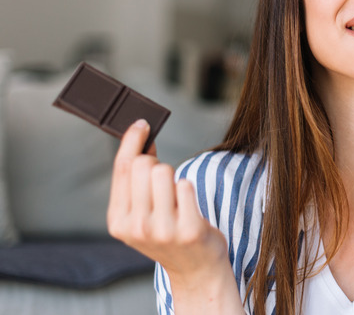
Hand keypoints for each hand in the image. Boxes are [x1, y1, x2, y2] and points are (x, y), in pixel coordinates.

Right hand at [107, 119, 241, 313]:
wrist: (196, 269)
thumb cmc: (169, 234)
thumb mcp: (143, 213)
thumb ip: (136, 182)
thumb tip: (141, 138)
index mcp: (118, 222)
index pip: (122, 169)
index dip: (132, 140)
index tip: (142, 123)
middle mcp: (136, 227)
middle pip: (143, 165)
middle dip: (156, 163)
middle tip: (164, 180)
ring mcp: (162, 230)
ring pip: (164, 171)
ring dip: (174, 177)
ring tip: (177, 199)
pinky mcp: (189, 229)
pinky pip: (186, 185)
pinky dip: (189, 189)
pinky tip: (189, 206)